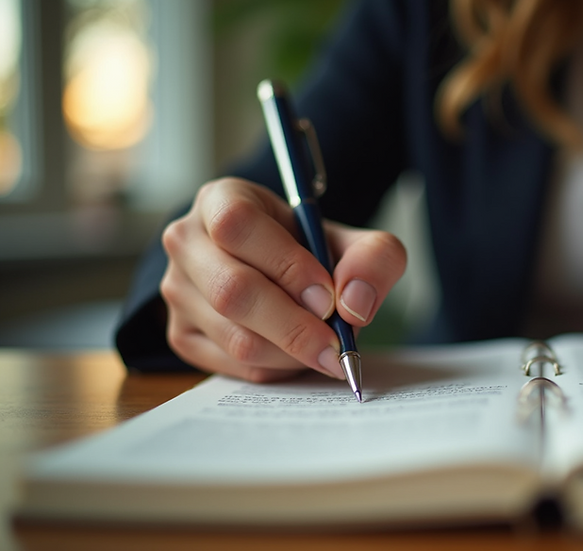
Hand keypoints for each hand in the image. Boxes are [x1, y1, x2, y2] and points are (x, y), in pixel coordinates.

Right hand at [160, 177, 406, 381]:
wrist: (287, 276)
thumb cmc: (316, 252)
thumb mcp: (357, 243)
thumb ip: (373, 260)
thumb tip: (354, 303)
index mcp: (221, 200)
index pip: (237, 225)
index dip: (285, 263)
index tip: (327, 295)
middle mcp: (186, 241)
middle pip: (231, 290)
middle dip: (294, 325)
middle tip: (336, 342)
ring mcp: (176, 290)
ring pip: (234, 336)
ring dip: (291, 352)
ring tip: (325, 347)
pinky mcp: (181, 334)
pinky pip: (232, 364)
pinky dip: (277, 368)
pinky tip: (299, 354)